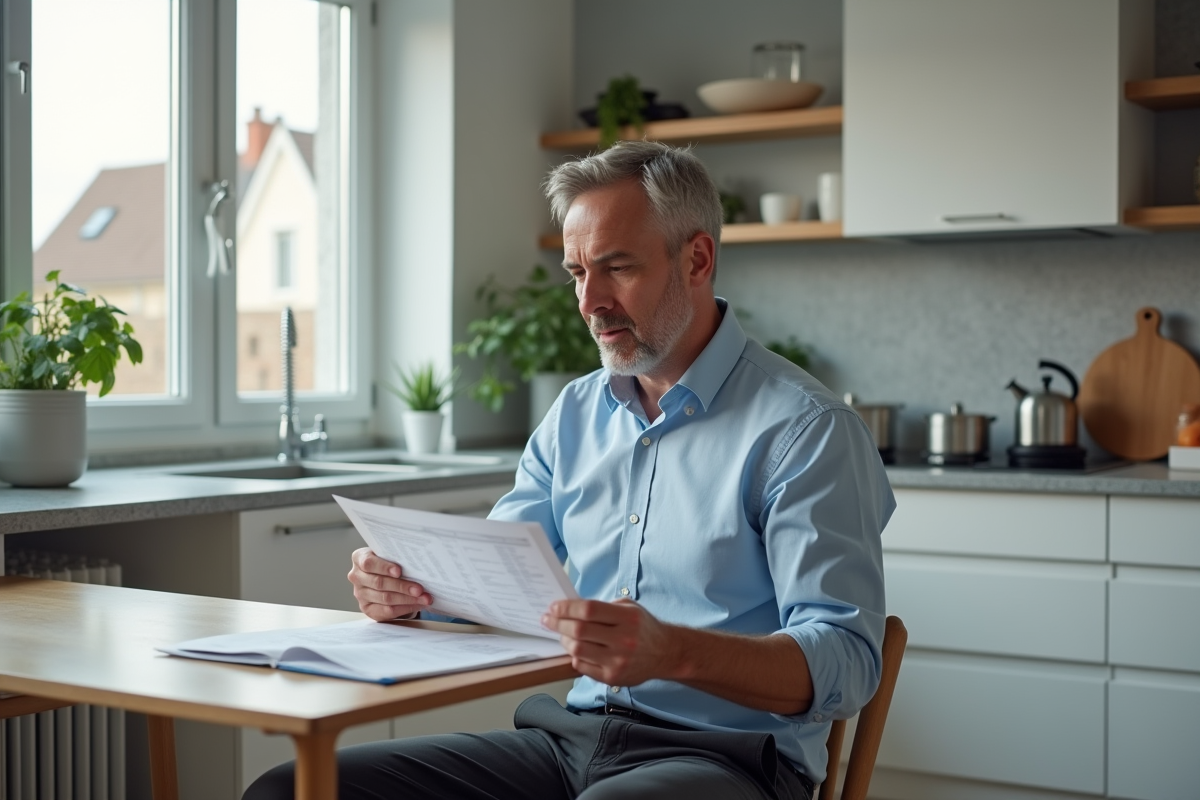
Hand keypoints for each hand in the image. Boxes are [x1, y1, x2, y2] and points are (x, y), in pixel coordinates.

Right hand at [347, 547, 431, 620]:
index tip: (399, 571)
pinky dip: (404, 608)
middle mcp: (357, 576)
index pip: (369, 563)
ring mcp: (360, 594)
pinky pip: (387, 611)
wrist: (384, 575)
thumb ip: (397, 556)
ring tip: (424, 598)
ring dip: (407, 599)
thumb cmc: (389, 561)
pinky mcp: (367, 608)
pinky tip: (417, 605)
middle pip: (379, 583)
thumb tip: (417, 564)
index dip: (384, 567)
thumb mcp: (390, 555)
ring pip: (385, 598)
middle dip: (402, 586)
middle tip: (419, 589)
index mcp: (359, 558)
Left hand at [541, 599, 679, 686]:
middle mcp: (623, 640)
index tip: (554, 607)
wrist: (666, 653)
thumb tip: (570, 608)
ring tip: (563, 635)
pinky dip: (575, 656)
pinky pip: (582, 666)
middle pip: (579, 631)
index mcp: (627, 618)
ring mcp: (618, 661)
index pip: (588, 610)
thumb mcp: (629, 608)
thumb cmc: (643, 627)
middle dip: (558, 623)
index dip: (567, 608)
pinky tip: (576, 649)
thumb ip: (602, 607)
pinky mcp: (613, 678)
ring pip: (577, 650)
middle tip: (548, 619)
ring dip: (564, 640)